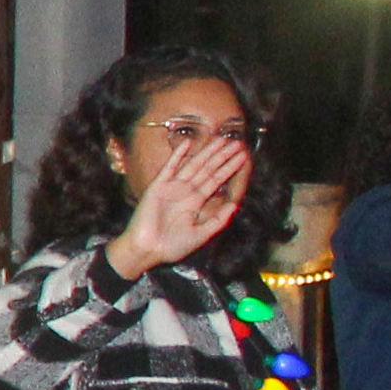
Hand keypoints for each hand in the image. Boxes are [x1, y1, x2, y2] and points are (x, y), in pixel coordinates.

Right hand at [106, 131, 249, 278]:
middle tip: (237, 143)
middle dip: (222, 156)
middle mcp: (185, 192)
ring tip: (221, 140)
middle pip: (208, 170)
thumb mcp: (202, 234)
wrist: (148, 250)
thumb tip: (234, 205)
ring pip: (193, 165)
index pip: (216, 181)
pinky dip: (177, 156)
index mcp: (195, 202)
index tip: (242, 157)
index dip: (229, 169)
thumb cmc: (172, 246)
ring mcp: (172, 187)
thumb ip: (218, 220)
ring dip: (207, 152)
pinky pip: (169, 168)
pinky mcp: (158, 186)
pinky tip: (188, 144)